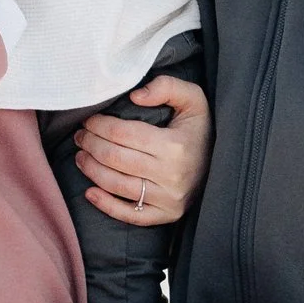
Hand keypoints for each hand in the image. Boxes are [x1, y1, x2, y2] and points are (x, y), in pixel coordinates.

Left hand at [73, 75, 209, 226]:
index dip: (99, 125)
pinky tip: (89, 192)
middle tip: (80, 136)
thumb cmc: (199, 130)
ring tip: (81, 156)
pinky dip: (105, 205)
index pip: (124, 134)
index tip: (89, 120)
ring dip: (91, 170)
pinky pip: (130, 215)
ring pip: (117, 185)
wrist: (223, 164)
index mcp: (175, 146)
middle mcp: (171, 176)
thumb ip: (166, 86)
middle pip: (115, 159)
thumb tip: (135, 96)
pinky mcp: (166, 215)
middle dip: (91, 145)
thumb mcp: (193, 99)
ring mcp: (168, 199)